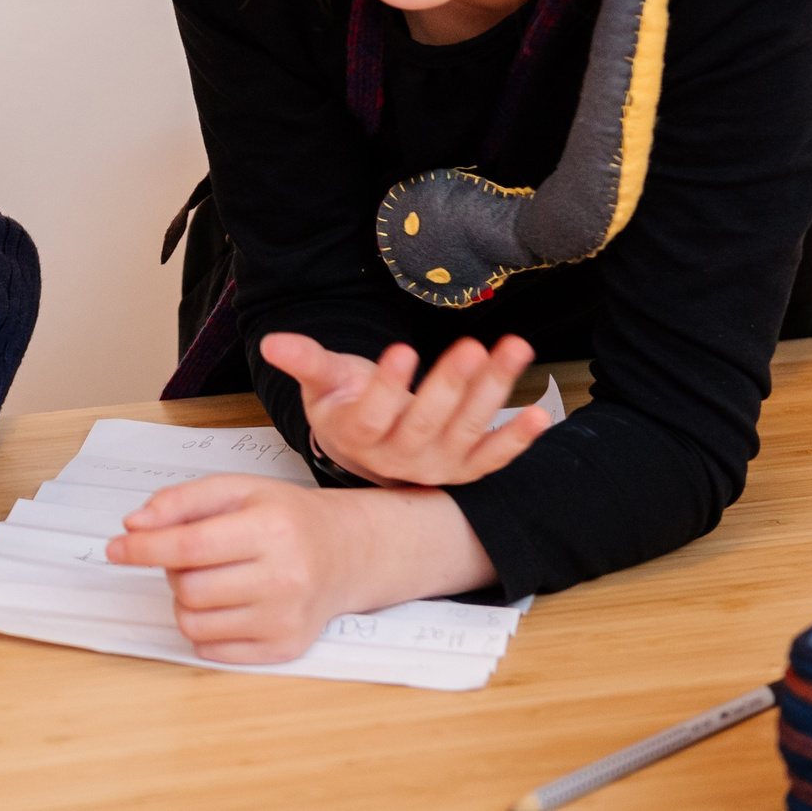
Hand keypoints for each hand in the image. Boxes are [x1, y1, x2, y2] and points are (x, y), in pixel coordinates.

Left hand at [107, 478, 492, 661]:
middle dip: (173, 570)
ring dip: (186, 599)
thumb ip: (181, 501)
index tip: (115, 548)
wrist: (347, 553)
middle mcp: (284, 577)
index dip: (143, 548)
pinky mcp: (285, 648)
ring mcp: (286, 619)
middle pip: (188, 586)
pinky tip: (226, 604)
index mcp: (271, 528)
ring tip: (211, 578)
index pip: (188, 545)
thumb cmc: (285, 518)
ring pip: (194, 621)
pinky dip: (204, 627)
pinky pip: (212, 648)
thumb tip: (134, 525)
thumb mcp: (236, 489)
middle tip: (193, 556)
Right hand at [257, 331, 549, 487]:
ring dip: (493, 393)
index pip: (373, 416)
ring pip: (466, 431)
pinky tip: (539, 414)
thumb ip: (306, 360)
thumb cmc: (347, 405)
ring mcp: (436, 466)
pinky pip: (494, 458)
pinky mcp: (465, 469)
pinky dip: (518, 440)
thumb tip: (272, 342)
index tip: (400, 350)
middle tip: (470, 347)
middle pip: (426, 424)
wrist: (370, 449)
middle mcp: (399, 459)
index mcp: (358, 436)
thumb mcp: (324, 382)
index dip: (387, 387)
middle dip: (451, 386)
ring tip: (512, 349)